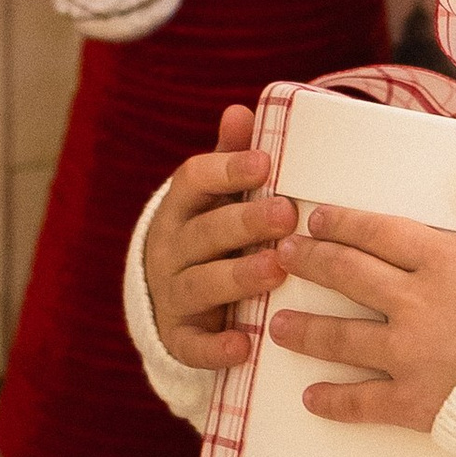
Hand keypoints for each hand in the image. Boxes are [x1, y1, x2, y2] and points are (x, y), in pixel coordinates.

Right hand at [142, 104, 296, 375]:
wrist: (169, 298)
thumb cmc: (211, 235)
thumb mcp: (215, 197)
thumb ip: (229, 159)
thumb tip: (241, 110)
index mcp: (181, 206)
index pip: (194, 179)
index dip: (227, 170)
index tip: (265, 162)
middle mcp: (171, 248)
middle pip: (204, 232)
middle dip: (244, 222)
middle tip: (286, 212)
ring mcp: (172, 294)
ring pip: (201, 284)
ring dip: (238, 276)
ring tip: (275, 268)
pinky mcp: (179, 338)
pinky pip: (193, 345)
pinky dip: (216, 347)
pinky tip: (244, 344)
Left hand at [267, 145, 455, 433]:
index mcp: (448, 262)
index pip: (379, 233)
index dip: (344, 223)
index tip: (319, 219)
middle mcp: (418, 304)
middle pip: (348, 274)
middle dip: (311, 261)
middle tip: (283, 254)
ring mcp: (410, 356)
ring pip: (340, 336)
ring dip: (305, 328)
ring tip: (277, 323)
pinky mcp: (414, 404)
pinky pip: (361, 402)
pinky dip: (333, 400)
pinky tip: (311, 398)